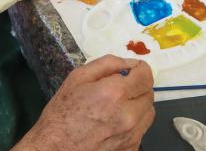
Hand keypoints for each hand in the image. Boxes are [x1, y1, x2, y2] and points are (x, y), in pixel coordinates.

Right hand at [15, 55, 154, 150]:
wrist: (55, 148)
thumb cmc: (62, 112)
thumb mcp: (77, 77)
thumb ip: (107, 64)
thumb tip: (128, 63)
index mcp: (115, 93)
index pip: (146, 76)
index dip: (141, 68)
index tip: (134, 69)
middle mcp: (129, 115)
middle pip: (149, 93)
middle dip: (138, 86)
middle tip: (121, 87)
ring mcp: (132, 135)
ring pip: (148, 112)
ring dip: (138, 104)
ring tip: (118, 106)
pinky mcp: (131, 149)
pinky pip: (141, 130)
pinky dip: (133, 123)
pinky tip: (114, 123)